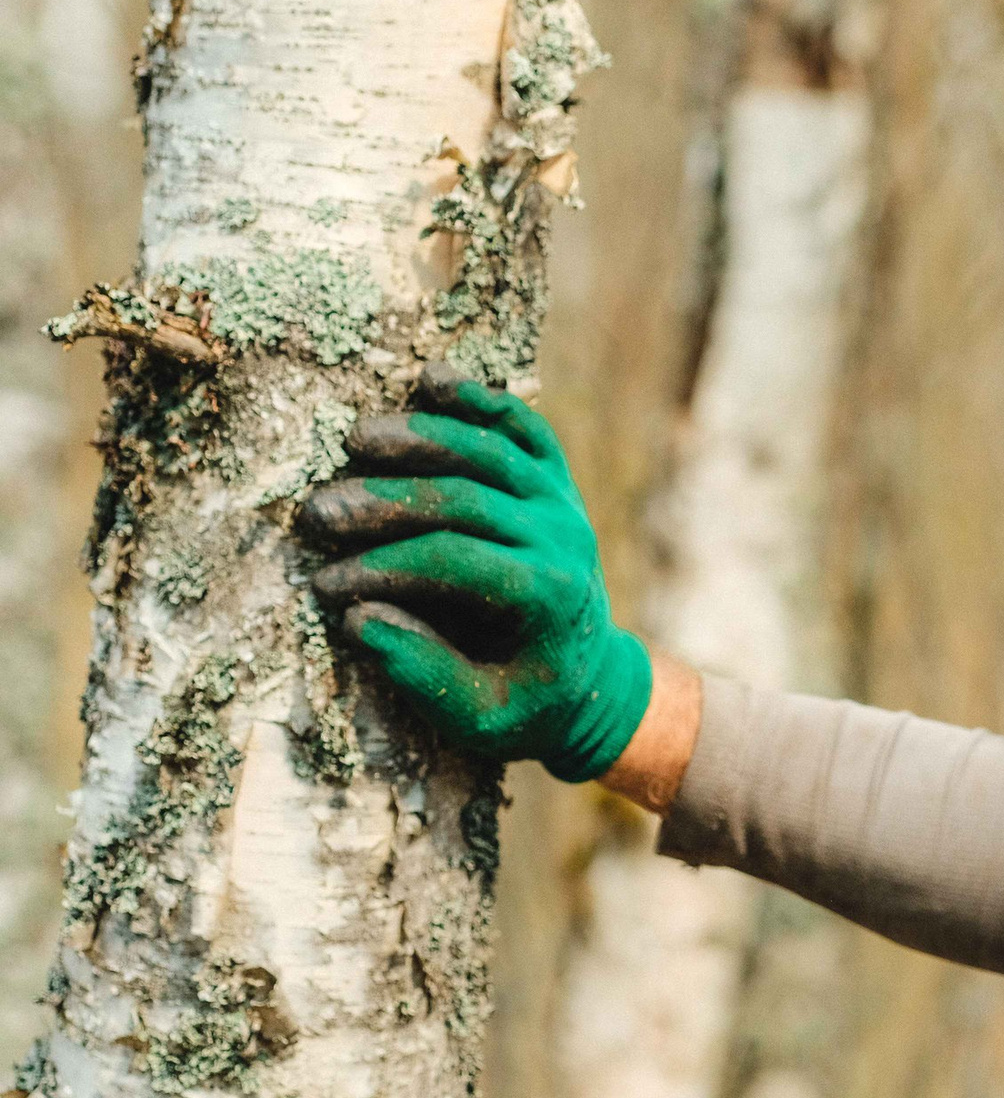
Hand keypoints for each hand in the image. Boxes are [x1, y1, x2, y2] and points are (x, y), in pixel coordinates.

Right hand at [297, 363, 651, 781]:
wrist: (592, 683)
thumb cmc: (525, 705)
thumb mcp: (480, 718)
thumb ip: (426, 673)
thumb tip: (359, 621)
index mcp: (549, 599)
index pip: (456, 563)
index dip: (385, 569)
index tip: (325, 584)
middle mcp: (563, 540)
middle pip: (468, 500)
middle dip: (386, 503)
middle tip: (316, 513)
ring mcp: (563, 504)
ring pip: (493, 452)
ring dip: (422, 438)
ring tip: (355, 439)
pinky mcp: (556, 483)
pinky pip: (526, 429)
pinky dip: (483, 401)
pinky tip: (432, 380)